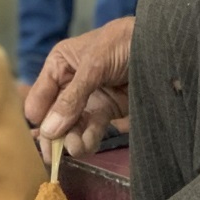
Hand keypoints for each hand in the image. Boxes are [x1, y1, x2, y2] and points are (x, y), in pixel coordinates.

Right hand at [25, 17, 133, 158]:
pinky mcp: (107, 110)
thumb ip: (72, 98)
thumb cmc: (121, 44)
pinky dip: (89, 139)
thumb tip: (49, 131)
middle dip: (55, 135)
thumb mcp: (93, 65)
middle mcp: (69, 84)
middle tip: (54, 156)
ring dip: (72, 139)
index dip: (40, 118)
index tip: (44, 136)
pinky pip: (92, 129)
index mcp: (59, 66)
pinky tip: (88, 144)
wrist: (159, 43)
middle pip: (54, 117)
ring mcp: (88, 99)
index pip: (40, 98)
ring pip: (73, 126)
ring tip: (77, 148)